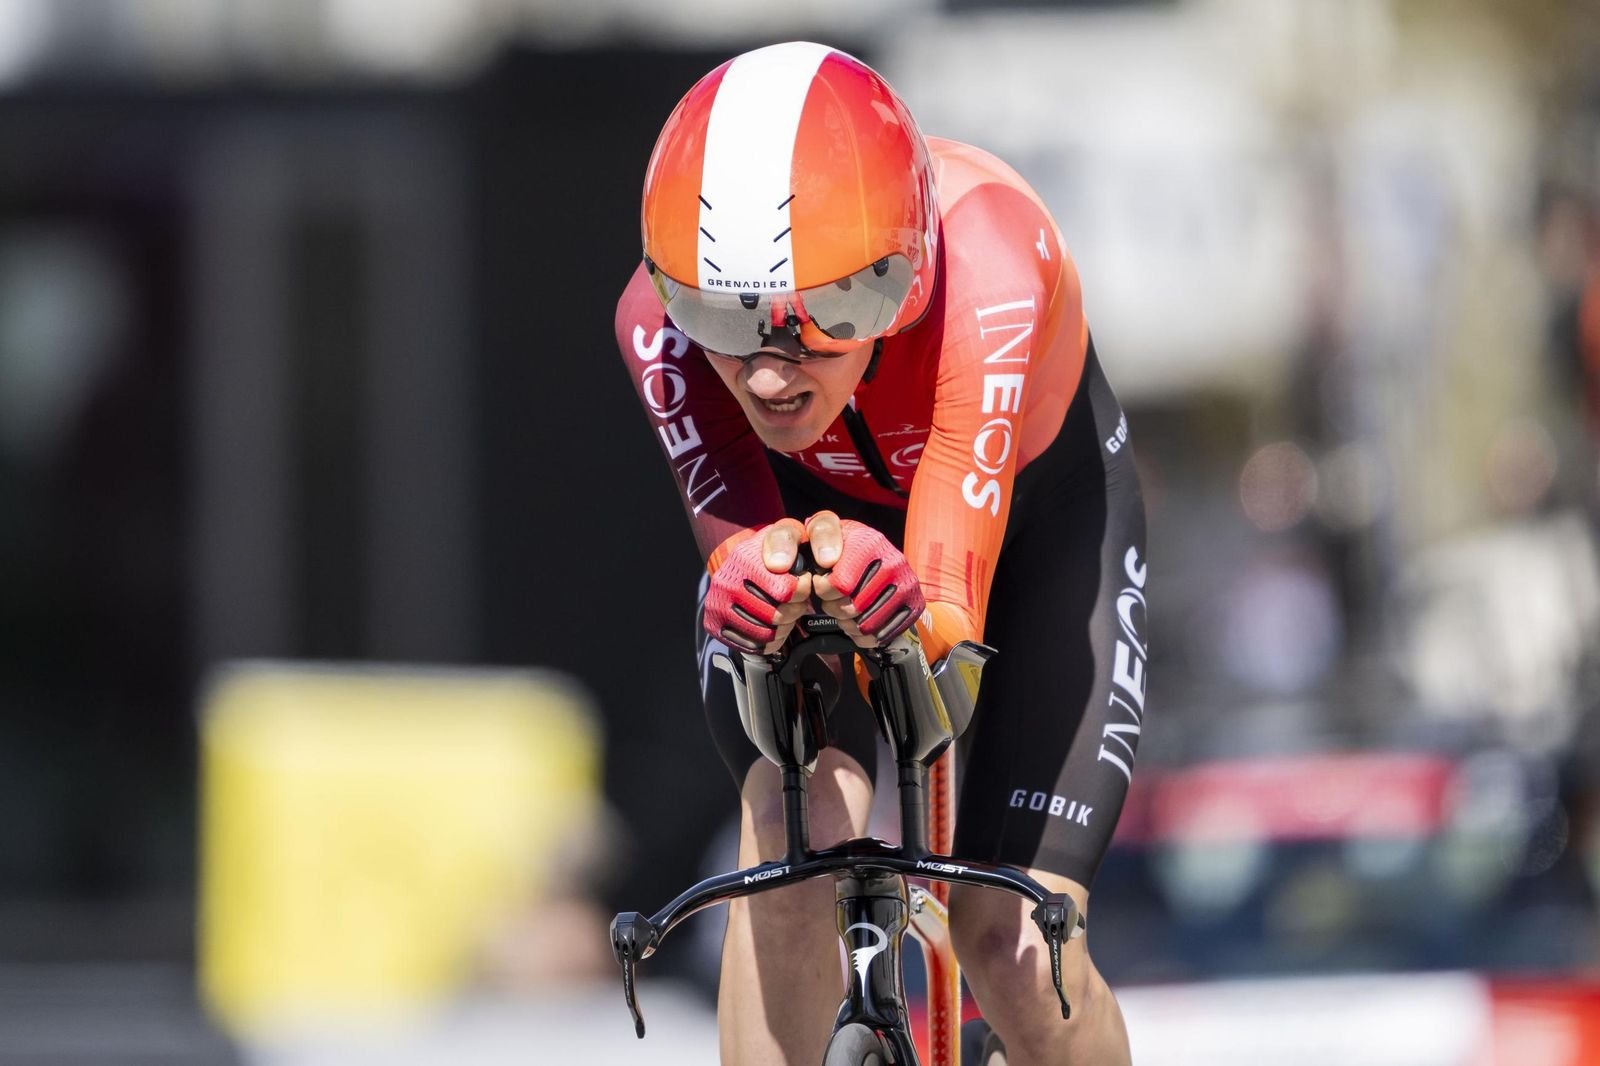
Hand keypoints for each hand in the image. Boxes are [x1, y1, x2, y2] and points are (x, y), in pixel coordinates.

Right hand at [703, 519, 814, 653]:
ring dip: (781, 627)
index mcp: (744, 558)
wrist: (738, 565)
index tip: (801, 586)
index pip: (785, 590)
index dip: (801, 591)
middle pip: (776, 615)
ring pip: (765, 633)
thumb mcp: (785, 534)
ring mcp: (717, 604)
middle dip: (792, 611)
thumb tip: (788, 563)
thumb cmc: (770, 552)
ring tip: (782, 614)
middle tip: (793, 603)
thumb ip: (793, 541)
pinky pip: (752, 645)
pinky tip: (770, 626)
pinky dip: (767, 640)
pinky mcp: (714, 624)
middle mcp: (726, 581)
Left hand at [805, 512, 924, 647]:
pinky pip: (881, 634)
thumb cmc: (845, 551)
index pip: (840, 584)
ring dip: (849, 624)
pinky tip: (860, 623)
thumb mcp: (827, 535)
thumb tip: (814, 562)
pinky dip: (864, 635)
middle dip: (835, 609)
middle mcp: (893, 560)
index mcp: (868, 541)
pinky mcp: (915, 604)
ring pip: (865, 624)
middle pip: (852, 607)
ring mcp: (907, 583)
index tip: (822, 586)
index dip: (824, 591)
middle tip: (834, 602)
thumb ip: (817, 537)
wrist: (882, 561)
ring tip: (845, 613)